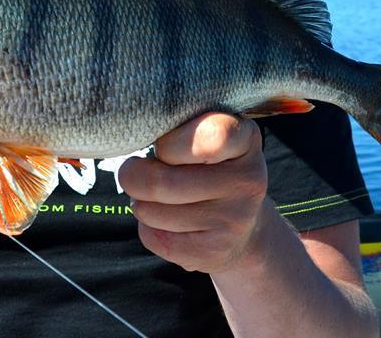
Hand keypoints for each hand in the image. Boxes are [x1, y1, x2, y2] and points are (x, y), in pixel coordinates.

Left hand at [118, 112, 268, 273]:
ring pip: (153, 212)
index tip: (161, 146)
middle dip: (134, 175)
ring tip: (152, 196)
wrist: (241, 224)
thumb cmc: (207, 165)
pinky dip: (147, 228)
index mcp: (245, 139)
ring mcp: (234, 220)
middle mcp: (248, 180)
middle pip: (165, 182)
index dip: (171, 142)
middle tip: (132, 170)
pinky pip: (155, 238)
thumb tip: (134, 135)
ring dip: (139, 202)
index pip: (211, 136)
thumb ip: (179, 127)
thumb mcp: (205, 134)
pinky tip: (164, 221)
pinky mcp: (215, 252)